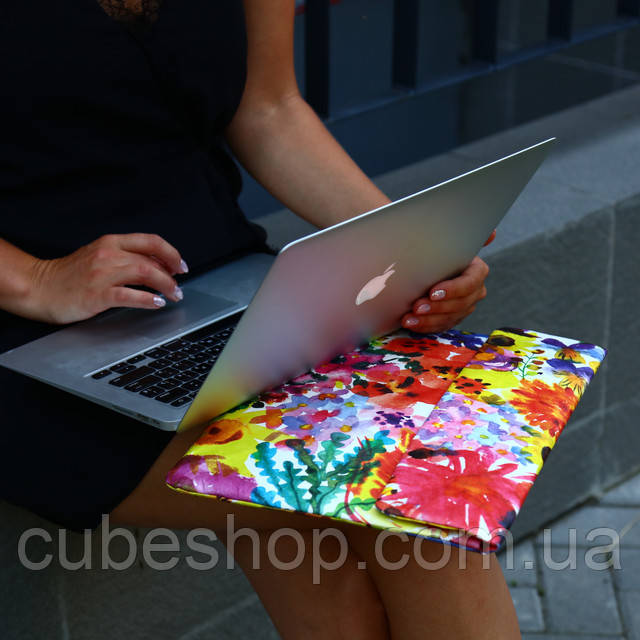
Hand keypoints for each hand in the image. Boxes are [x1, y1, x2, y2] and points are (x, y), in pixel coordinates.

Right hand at [27, 233, 187, 323]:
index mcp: (110, 242)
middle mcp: (108, 254)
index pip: (151, 241)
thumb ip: (125, 257)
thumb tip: (157, 265)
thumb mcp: (99, 256)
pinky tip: (156, 303)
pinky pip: (129, 295)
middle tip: (179, 287)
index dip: (171, 253)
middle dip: (172, 275)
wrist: (39, 287)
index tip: (181, 265)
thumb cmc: (69, 275)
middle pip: (151, 260)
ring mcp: (102, 274)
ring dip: (165, 286)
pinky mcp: (97, 294)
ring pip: (144, 274)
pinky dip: (147, 299)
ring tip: (173, 295)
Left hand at [401, 231, 494, 332]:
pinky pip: (441, 326)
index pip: (471, 282)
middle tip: (417, 306)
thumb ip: (467, 236)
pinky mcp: (450, 318)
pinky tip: (410, 324)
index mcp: (476, 271)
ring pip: (450, 317)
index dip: (453, 289)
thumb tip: (492, 232)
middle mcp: (474, 291)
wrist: (424, 266)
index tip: (433, 292)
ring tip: (410, 318)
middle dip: (437, 307)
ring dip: (428, 320)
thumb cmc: (435, 252)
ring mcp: (463, 307)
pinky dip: (424, 327)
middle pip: (460, 303)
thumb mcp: (447, 242)